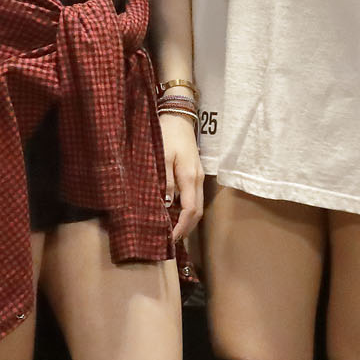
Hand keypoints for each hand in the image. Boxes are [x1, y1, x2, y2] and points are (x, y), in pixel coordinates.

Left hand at [159, 111, 204, 245]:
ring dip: (188, 221)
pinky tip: (176, 214)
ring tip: (173, 232)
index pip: (189, 210)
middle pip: (197, 212)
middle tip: (171, 242)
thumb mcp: (162, 156)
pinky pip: (194, 198)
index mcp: (189, 176)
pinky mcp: (195, 173)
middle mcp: (197, 179)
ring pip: (197, 206)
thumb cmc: (167, 135)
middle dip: (186, 229)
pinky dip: (187, 211)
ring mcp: (198, 176)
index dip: (181, 227)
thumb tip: (166, 204)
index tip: (169, 239)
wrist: (179, 117)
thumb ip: (165, 180)